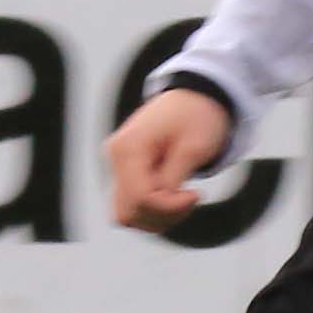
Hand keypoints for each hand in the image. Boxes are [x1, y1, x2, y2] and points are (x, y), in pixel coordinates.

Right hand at [106, 86, 231, 230]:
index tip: (195, 194)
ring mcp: (118, 166)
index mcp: (129, 148)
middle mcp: (116, 157)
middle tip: (189, 197)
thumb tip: (161, 203)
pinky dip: (154, 209)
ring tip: (183, 196)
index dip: (169, 207)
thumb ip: (173, 178)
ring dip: (159, 215)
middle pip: (129, 212)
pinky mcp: (126, 172)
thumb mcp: (193, 147)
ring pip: (128, 214)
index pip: (140, 198)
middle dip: (163, 214)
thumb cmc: (196, 115)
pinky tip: (174, 195)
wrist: (194, 96)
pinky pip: (133, 205)